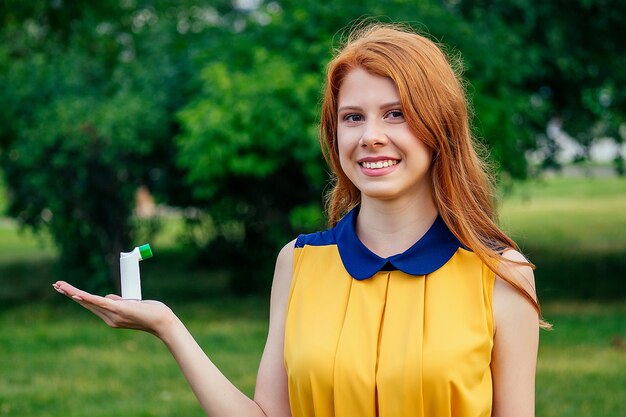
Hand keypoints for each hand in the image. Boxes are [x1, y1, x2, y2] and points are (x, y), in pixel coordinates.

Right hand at [53, 281, 175, 337]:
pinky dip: (88, 298)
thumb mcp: (131, 305)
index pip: (91, 305)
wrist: (163, 322)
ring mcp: (113, 315)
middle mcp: (109, 318)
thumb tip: (107, 297)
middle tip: (56, 285)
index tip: (66, 290)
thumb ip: (118, 302)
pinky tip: (77, 295)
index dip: (78, 297)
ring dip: (74, 293)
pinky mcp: (120, 310)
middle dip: (70, 293)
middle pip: (86, 303)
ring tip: (60, 286)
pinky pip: (101, 303)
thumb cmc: (151, 313)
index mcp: (111, 317)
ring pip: (90, 302)